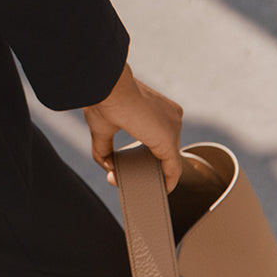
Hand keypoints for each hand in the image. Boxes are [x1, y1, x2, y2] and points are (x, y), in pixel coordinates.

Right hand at [83, 61, 183, 191]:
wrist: (106, 86)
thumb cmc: (103, 98)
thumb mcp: (102, 126)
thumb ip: (106, 148)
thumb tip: (108, 166)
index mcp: (156, 106)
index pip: (157, 134)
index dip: (145, 152)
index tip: (130, 161)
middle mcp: (170, 115)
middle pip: (164, 148)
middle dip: (147, 164)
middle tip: (128, 175)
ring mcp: (173, 127)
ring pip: (169, 158)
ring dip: (155, 174)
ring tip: (139, 185)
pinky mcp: (169, 141)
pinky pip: (173, 168)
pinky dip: (168, 181)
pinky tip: (161, 189)